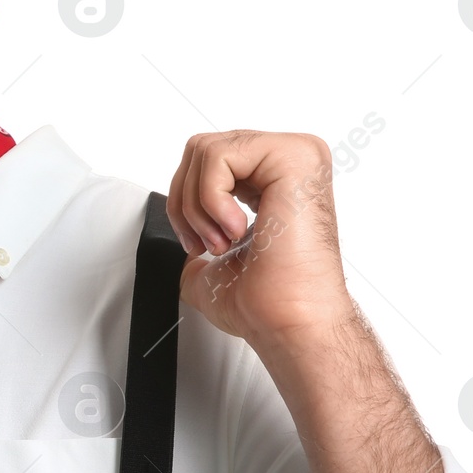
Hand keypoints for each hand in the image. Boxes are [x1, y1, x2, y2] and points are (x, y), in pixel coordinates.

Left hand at [165, 130, 352, 344]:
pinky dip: (210, 200)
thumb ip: (197, 237)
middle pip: (201, 150)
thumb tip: (176, 243)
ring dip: (198, 206)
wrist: (289, 322)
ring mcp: (296, 155)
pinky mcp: (294, 157)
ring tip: (223, 240)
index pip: (207, 161)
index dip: (186, 202)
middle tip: (208, 243)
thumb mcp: (213, 264)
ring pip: (206, 151)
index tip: (200, 244)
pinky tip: (236, 230)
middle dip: (186, 203)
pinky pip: (219, 156)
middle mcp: (289, 162)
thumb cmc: (267, 302)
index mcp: (275, 179)